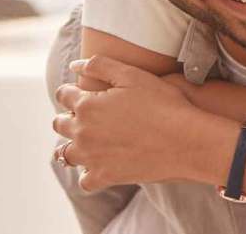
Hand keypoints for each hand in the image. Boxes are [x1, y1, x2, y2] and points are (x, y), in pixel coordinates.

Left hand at [53, 55, 220, 190]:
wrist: (185, 140)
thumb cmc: (163, 103)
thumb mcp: (133, 75)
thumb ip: (100, 65)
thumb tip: (75, 65)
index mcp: (86, 105)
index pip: (64, 95)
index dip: (71, 91)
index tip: (79, 91)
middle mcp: (82, 133)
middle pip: (59, 124)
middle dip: (67, 116)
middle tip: (84, 115)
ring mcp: (91, 158)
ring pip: (65, 154)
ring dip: (71, 146)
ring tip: (87, 141)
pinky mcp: (105, 177)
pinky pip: (85, 180)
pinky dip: (89, 173)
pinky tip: (100, 165)